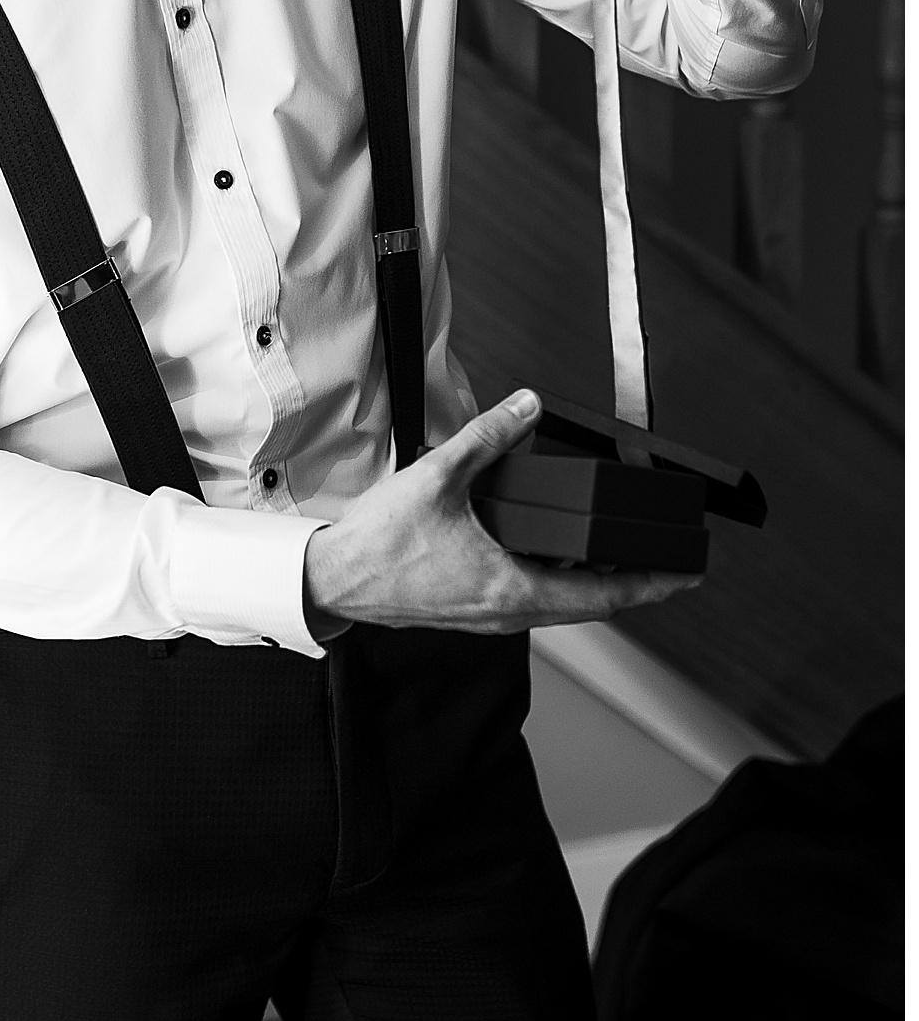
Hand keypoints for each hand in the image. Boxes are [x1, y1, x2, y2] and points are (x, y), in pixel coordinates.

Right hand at [303, 389, 701, 635]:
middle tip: (663, 560)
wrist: (333, 580)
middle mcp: (508, 610)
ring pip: (560, 603)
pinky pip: (530, 599)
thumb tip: (525, 407)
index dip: (653, 584)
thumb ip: (487, 438)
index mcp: (512, 586)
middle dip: (631, 581)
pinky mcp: (471, 608)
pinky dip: (554, 579)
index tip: (687, 576)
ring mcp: (489, 614)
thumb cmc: (377, 546)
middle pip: (591, 604)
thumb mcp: (437, 478)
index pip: (605, 595)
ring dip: (590, 581)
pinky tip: (547, 552)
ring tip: (611, 551)